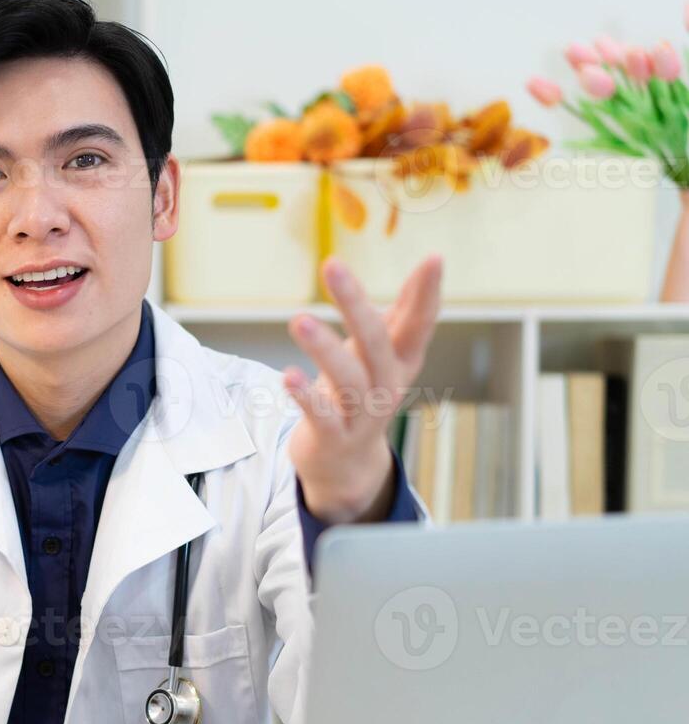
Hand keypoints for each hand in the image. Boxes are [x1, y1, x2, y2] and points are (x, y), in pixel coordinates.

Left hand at [283, 254, 442, 523]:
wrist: (346, 465)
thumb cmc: (361, 395)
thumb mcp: (383, 354)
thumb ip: (404, 314)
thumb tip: (430, 264)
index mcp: (400, 362)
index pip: (418, 324)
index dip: (426, 294)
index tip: (434, 258)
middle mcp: (387, 386)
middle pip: (376, 343)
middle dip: (354, 303)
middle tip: (332, 264)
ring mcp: (362, 414)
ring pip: (348, 379)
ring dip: (323, 348)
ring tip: (298, 319)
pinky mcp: (333, 436)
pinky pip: (321, 415)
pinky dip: (305, 396)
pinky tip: (288, 376)